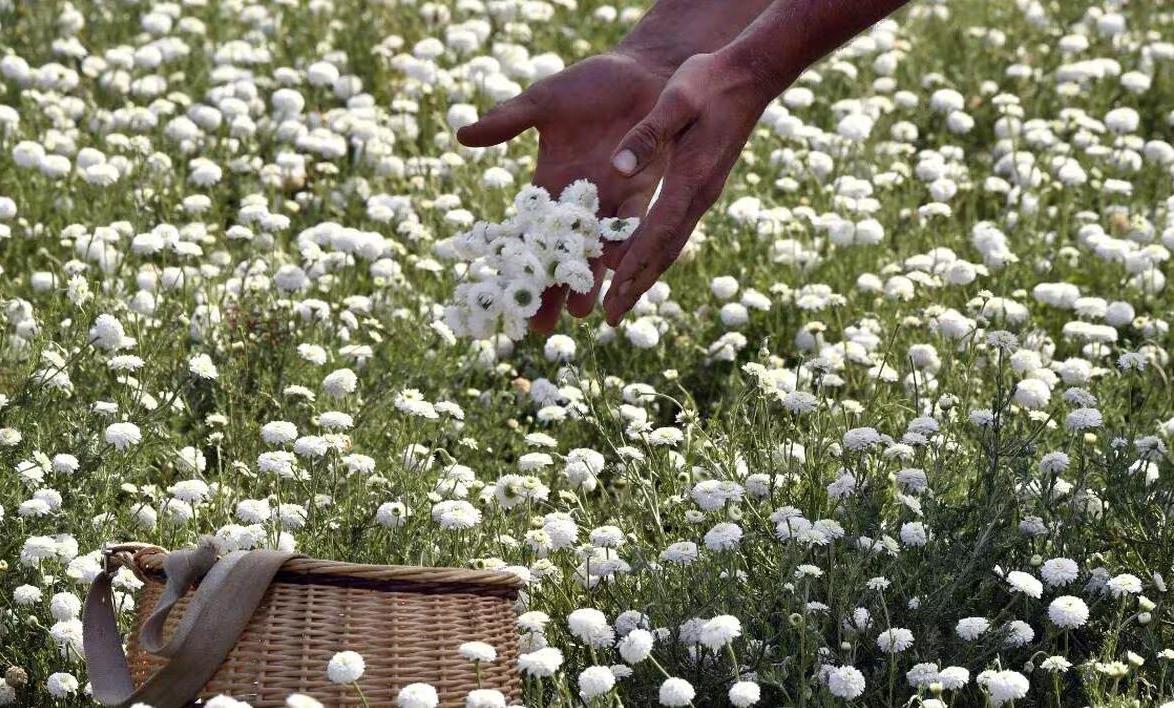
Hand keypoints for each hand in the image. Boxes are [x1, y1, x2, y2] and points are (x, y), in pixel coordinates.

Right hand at [456, 52, 671, 331]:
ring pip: (596, 249)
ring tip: (584, 314)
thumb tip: (460, 136)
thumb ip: (507, 121)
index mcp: (550, 181)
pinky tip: (618, 273)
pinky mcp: (644, 190)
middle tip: (541, 326)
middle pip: (562, 252)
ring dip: (591, 280)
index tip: (503, 292)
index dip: (517, 262)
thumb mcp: (543, 100)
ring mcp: (612, 198)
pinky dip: (624, 248)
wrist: (644, 70)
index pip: (529, 230)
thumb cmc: (591, 82)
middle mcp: (580, 198)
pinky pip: (632, 226)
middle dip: (553, 288)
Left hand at [602, 52, 772, 324]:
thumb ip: (648, 134)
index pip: (657, 232)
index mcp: (691, 179)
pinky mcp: (701, 187)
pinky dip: (655, 253)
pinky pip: (675, 230)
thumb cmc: (710, 80)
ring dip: (645, 276)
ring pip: (671, 246)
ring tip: (621, 303)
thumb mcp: (676, 99)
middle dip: (636, 285)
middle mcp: (699, 196)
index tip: (612, 294)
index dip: (633, 265)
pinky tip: (640, 264)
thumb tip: (618, 168)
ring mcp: (702, 194)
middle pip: (665, 252)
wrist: (750, 75)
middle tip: (610, 317)